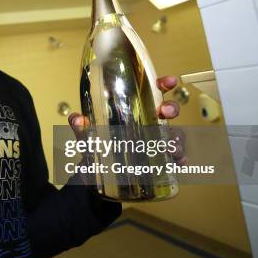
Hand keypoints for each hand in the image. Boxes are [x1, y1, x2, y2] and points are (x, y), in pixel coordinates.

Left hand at [68, 75, 185, 164]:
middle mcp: (149, 123)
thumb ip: (81, 127)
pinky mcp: (161, 161)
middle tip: (165, 112)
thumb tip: (77, 119)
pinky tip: (177, 161)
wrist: (97, 176)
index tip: (168, 82)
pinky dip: (179, 159)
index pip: (151, 93)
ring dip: (176, 138)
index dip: (162, 85)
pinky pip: (176, 158)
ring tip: (169, 145)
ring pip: (175, 134)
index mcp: (134, 111)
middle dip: (171, 108)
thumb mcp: (87, 136)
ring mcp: (157, 142)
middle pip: (168, 111)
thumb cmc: (97, 148)